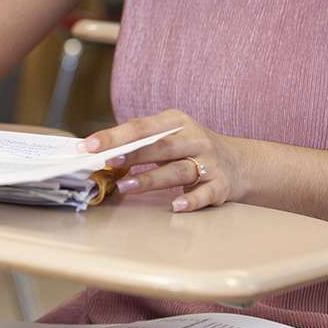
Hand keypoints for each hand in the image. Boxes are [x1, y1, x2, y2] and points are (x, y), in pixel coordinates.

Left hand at [82, 109, 240, 212]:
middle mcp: (195, 139)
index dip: (116, 135)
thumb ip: (140, 142)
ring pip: (178, 169)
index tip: (90, 145)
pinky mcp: (220, 185)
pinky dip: (191, 199)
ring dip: (151, 179)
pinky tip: (176, 205)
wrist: (237, 162)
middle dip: (134, 153)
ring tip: (125, 186)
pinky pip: (205, 193)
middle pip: (162, 146)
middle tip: (108, 162)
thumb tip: (98, 152)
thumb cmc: (190, 149)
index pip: (143, 126)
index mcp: (178, 122)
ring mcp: (209, 162)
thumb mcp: (171, 136)